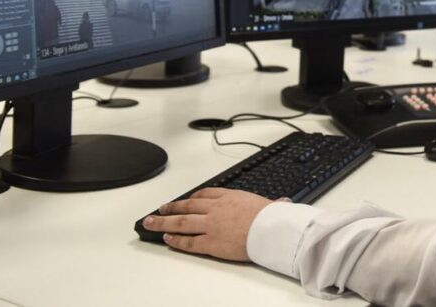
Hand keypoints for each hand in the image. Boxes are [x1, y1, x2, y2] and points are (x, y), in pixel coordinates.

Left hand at [142, 188, 274, 260]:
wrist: (269, 229)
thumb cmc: (273, 217)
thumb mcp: (272, 205)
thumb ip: (273, 204)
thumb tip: (284, 203)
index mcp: (230, 196)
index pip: (206, 194)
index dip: (193, 196)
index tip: (188, 198)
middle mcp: (216, 209)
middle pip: (188, 206)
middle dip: (171, 207)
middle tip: (160, 209)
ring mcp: (210, 225)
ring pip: (181, 222)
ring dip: (164, 222)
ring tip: (152, 222)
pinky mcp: (209, 243)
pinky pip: (188, 241)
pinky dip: (176, 240)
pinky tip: (167, 240)